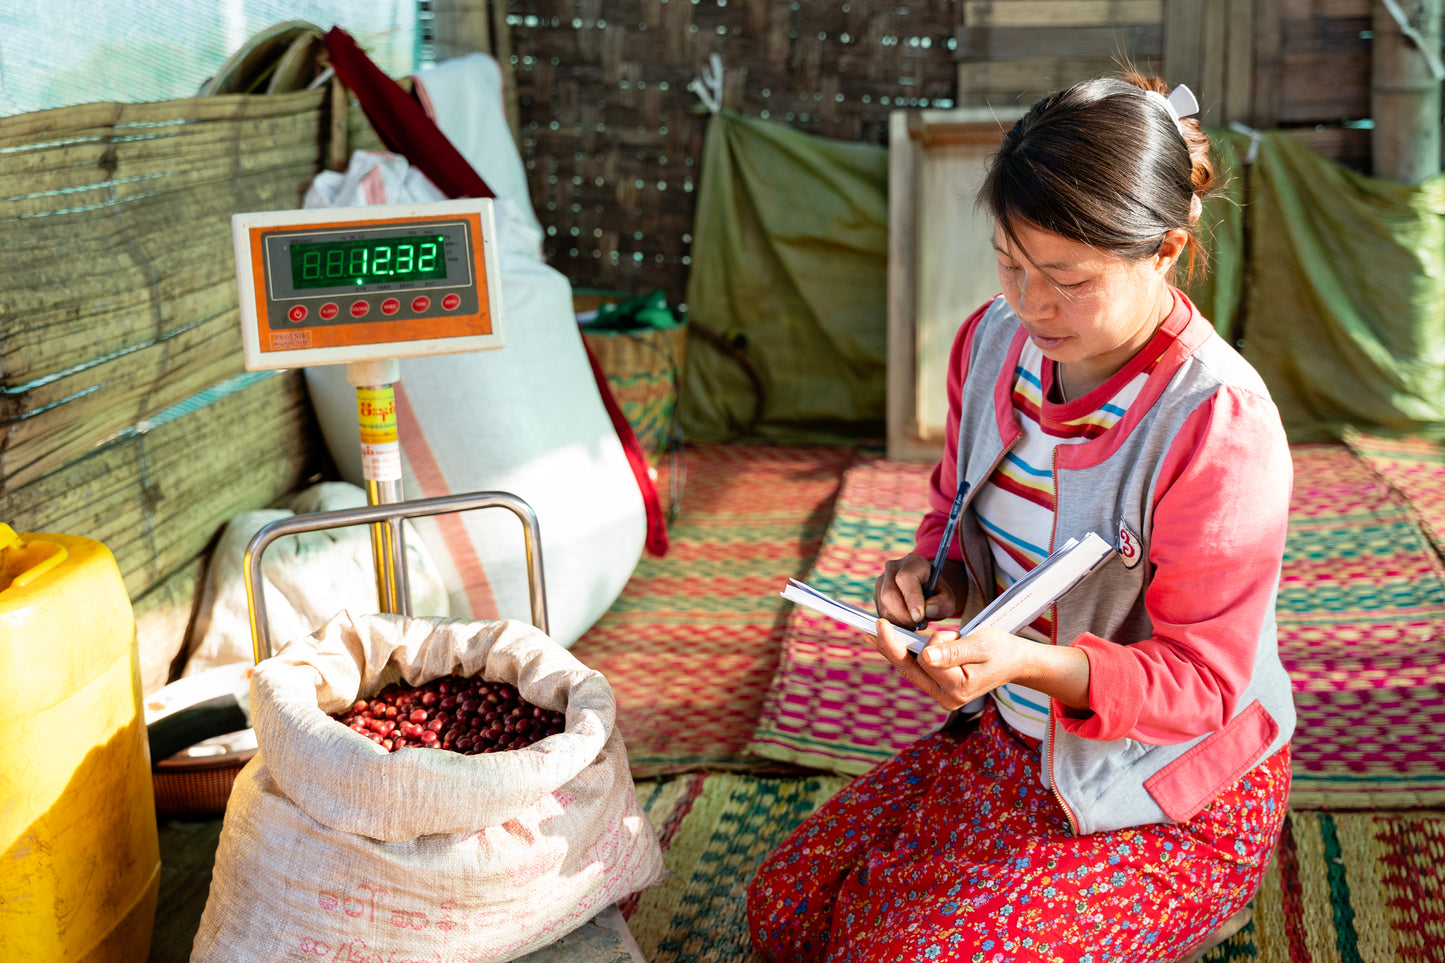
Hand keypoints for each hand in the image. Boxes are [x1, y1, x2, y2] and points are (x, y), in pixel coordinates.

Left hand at [872, 620, 1029, 710]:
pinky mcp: (936, 689)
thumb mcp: (981, 645)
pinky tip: (887, 639)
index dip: (926, 639)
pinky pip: (914, 670)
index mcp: (959, 688)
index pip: (927, 661)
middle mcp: (947, 698)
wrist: (1014, 662)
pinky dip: (904, 653)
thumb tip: (926, 656)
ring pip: (909, 669)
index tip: (892, 623)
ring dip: (901, 647)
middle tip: (872, 626)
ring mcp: (941, 696)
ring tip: (887, 627)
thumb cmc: (1000, 649)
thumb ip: (954, 652)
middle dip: (892, 646)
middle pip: (910, 670)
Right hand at [874, 553, 964, 627]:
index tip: (919, 617)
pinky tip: (907, 622)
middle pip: (889, 594)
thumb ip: (943, 604)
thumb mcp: (947, 599)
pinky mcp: (876, 596)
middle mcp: (893, 568)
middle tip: (919, 624)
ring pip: (883, 607)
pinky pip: (881, 614)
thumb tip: (927, 610)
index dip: (911, 599)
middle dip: (904, 616)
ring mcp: (881, 581)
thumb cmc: (937, 594)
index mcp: (913, 562)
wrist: (927, 593)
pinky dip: (894, 623)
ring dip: (900, 621)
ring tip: (916, 623)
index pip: (905, 578)